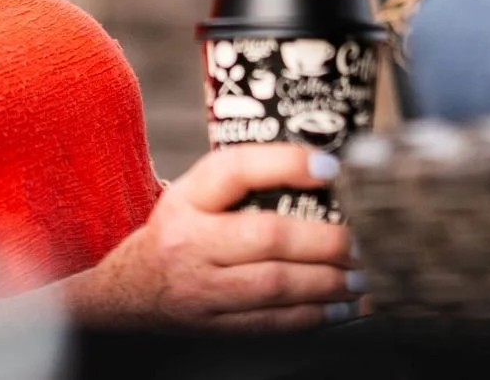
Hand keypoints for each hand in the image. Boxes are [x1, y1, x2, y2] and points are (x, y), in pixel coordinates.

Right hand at [61, 146, 360, 332]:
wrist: (126, 293)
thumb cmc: (174, 235)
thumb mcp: (193, 196)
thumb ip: (243, 183)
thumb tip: (320, 171)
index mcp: (188, 199)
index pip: (234, 170)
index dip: (284, 163)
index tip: (329, 165)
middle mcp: (191, 242)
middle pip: (267, 236)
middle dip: (326, 240)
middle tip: (364, 240)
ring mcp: (201, 288)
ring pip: (275, 285)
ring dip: (329, 281)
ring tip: (362, 275)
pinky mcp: (213, 325)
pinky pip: (271, 322)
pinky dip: (313, 315)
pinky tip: (340, 307)